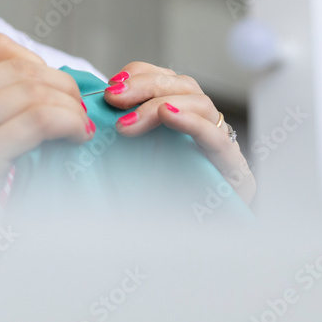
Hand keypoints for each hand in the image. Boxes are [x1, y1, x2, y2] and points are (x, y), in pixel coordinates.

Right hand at [0, 33, 93, 220]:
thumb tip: (52, 91)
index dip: (40, 65)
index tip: (57, 93)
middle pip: (22, 67)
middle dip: (64, 86)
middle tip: (80, 112)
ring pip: (34, 89)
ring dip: (71, 106)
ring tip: (79, 128)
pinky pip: (38, 119)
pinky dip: (69, 122)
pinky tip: (76, 137)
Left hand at [101, 62, 255, 205]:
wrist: (192, 246)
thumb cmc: (161, 205)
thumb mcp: (133, 163)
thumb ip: (121, 135)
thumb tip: (87, 112)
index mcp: (182, 119)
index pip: (167, 80)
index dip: (141, 75)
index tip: (111, 87)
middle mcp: (205, 126)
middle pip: (183, 86)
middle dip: (145, 86)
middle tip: (113, 98)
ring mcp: (221, 145)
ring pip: (202, 103)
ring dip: (161, 105)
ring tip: (129, 122)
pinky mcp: (233, 168)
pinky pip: (217, 138)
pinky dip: (192, 122)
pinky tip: (169, 115)